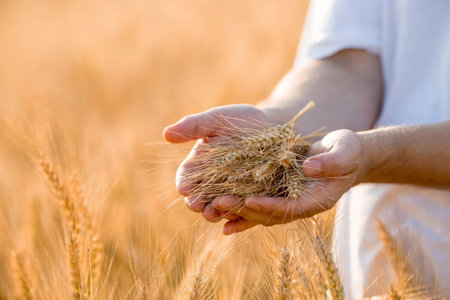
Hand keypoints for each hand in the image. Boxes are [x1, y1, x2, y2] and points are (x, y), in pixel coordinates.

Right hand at [163, 104, 283, 221]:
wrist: (278, 127)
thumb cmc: (243, 120)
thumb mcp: (217, 119)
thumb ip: (193, 126)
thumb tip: (165, 134)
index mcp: (201, 165)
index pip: (186, 178)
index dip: (184, 184)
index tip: (184, 188)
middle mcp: (214, 182)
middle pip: (200, 198)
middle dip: (197, 203)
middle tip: (197, 206)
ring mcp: (233, 193)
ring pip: (220, 209)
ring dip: (215, 213)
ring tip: (215, 213)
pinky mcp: (253, 200)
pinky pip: (243, 213)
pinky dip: (238, 219)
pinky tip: (234, 222)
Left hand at [211, 129, 367, 233]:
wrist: (344, 155)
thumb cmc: (348, 152)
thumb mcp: (345, 152)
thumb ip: (331, 162)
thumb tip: (310, 167)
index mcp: (317, 200)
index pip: (290, 208)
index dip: (270, 206)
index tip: (249, 201)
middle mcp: (299, 205)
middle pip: (269, 213)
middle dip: (244, 210)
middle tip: (218, 203)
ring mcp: (287, 201)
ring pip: (259, 211)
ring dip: (236, 210)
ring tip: (211, 206)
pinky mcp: (279, 193)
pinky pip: (257, 203)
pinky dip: (240, 209)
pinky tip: (220, 211)